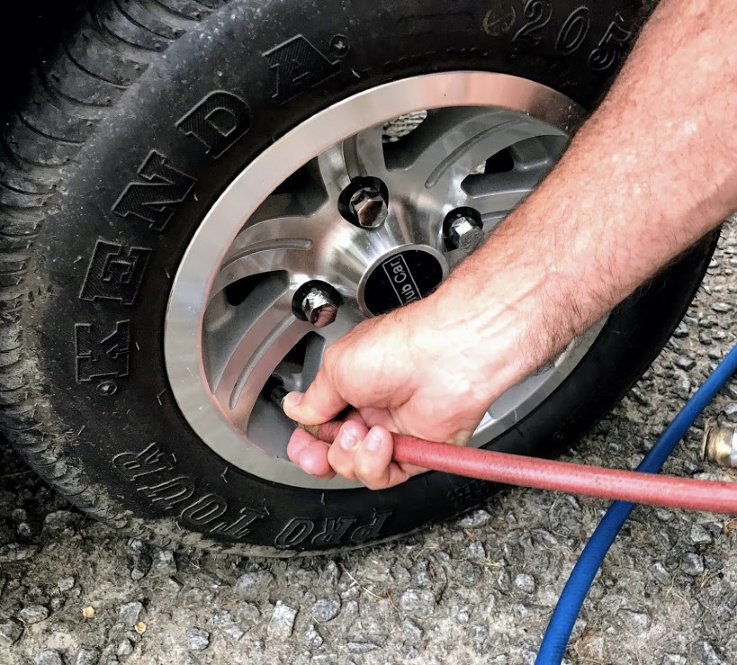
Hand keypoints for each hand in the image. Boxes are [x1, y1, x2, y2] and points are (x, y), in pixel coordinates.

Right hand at [283, 290, 533, 488]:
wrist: (446, 358)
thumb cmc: (399, 348)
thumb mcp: (336, 367)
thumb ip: (314, 399)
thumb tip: (295, 409)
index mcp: (351, 386)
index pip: (320, 424)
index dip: (307, 439)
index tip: (300, 443)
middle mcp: (372, 410)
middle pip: (335, 452)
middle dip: (320, 456)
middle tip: (315, 454)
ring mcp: (394, 433)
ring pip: (356, 468)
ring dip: (349, 455)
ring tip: (359, 432)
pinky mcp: (416, 453)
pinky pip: (385, 475)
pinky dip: (376, 463)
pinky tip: (380, 441)